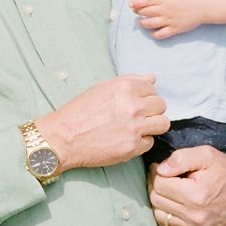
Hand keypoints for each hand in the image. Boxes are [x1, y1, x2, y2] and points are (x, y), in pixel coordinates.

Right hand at [34, 75, 168, 171]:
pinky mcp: (132, 147)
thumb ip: (130, 81)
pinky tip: (127, 139)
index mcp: (125, 88)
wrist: (63, 138)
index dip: (145, 96)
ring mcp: (134, 127)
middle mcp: (133, 106)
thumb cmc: (79, 112)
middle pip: (161, 105)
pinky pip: (150, 142)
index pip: (152, 89)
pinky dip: (141, 142)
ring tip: (137, 128)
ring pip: (163, 124)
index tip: (135, 103)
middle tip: (136, 116)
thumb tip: (153, 78)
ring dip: (152, 126)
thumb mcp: (102, 88)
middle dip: (151, 110)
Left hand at [129, 0, 208, 38]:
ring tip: (142, 22)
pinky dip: (154, 34)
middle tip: (137, 13)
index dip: (136, 3)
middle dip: (139, 13)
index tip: (131, 5)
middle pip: (145, 12)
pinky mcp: (174, 29)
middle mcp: (164, 9)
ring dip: (143, 23)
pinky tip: (152, 32)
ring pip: (149, 24)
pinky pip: (160, 34)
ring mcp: (168, 20)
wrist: (204, 6)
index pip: (145, 1)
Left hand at [148, 145, 225, 225]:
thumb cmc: (223, 170)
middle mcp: (195, 217)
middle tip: (165, 178)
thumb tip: (159, 170)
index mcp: (196, 195)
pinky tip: (177, 204)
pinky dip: (168, 215)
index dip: (157, 172)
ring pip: (159, 215)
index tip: (162, 168)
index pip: (159, 184)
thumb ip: (180, 158)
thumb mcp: (206, 154)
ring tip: (171, 191)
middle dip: (157, 186)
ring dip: (161, 201)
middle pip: (156, 199)